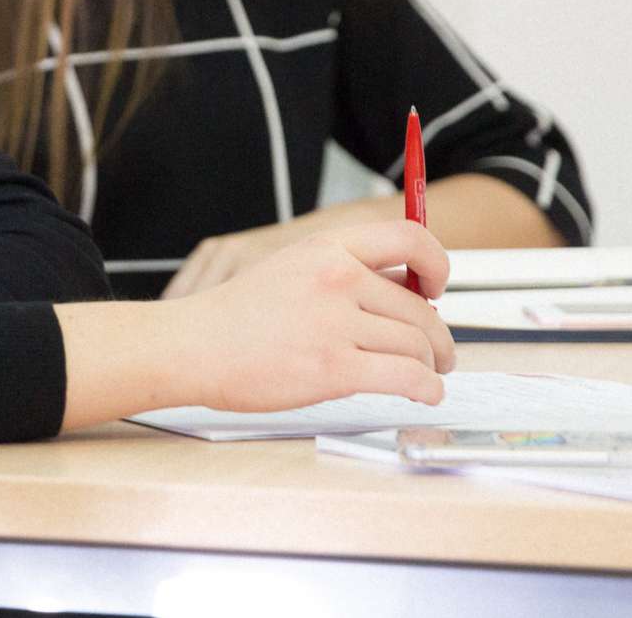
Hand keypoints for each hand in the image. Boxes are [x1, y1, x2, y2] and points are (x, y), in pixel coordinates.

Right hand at [167, 219, 455, 411]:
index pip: (411, 238)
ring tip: (428, 377)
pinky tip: (425, 393)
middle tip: (439, 352)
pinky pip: (406, 378)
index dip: (437, 264)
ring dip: (432, 366)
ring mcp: (336, 323)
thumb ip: (343, 273)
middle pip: (420, 308)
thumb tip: (402, 290)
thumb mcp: (290, 268)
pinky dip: (426, 389)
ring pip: (417, 345)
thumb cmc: (236, 316)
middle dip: (438, 337)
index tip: (437, 286)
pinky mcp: (334, 368)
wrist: (193, 346)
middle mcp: (337, 278)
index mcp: (327, 247)